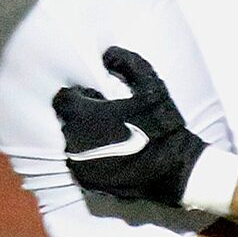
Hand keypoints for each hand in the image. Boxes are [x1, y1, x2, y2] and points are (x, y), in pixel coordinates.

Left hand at [52, 46, 234, 211]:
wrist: (174, 170)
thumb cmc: (161, 126)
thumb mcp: (151, 86)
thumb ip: (127, 63)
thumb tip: (107, 54)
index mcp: (83, 115)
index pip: (63, 99)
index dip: (80, 96)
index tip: (98, 98)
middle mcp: (73, 140)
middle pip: (67, 121)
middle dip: (82, 116)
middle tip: (107, 116)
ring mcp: (78, 164)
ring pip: (72, 143)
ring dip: (85, 136)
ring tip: (111, 136)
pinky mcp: (87, 182)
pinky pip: (81, 163)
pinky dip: (90, 157)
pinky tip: (113, 154)